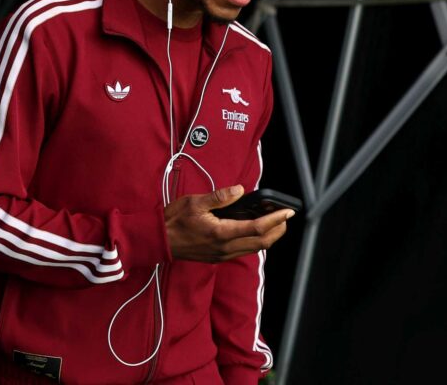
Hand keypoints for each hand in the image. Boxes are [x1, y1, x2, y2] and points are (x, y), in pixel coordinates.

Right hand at [164, 185, 292, 262]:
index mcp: (221, 233)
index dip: (275, 220)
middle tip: (286, 217)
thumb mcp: (195, 202)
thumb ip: (219, 197)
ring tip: (276, 224)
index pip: (257, 228)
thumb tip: (239, 190)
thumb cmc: (174, 221)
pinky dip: (255, 241)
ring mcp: (222, 254)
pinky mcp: (218, 256)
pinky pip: (244, 250)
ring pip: (254, 248)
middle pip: (261, 242)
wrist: (159, 242)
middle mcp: (225, 247)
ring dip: (268, 237)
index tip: (287, 211)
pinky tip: (255, 231)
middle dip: (278, 230)